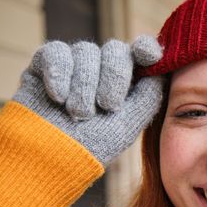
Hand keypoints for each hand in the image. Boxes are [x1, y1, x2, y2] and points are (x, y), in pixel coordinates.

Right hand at [12, 35, 163, 166]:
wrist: (50, 158)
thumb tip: (161, 68)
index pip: (140, 53)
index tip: (149, 55)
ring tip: (79, 114)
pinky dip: (59, 73)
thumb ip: (148, 96)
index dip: (146, 48)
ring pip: (86, 50)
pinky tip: (59, 97)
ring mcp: (74, 64)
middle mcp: (101, 69)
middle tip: (108, 105)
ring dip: (85, 85)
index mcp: (126, 83)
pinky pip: (57, 51)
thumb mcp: (128, 124)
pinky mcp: (45, 63)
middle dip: (115, 76)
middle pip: (116, 49)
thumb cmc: (93, 147)